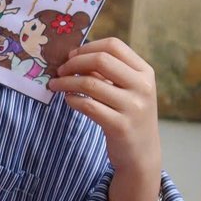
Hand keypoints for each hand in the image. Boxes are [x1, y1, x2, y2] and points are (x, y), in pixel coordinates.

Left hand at [47, 38, 162, 190]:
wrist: (141, 153)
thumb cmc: (129, 116)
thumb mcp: (127, 90)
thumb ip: (108, 72)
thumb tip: (74, 56)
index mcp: (145, 72)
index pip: (114, 46)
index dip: (87, 48)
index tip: (71, 56)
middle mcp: (142, 87)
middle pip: (101, 60)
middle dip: (74, 63)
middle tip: (60, 70)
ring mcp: (133, 107)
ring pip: (90, 83)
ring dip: (66, 82)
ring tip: (55, 85)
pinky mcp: (120, 126)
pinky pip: (87, 105)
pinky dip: (72, 100)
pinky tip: (68, 100)